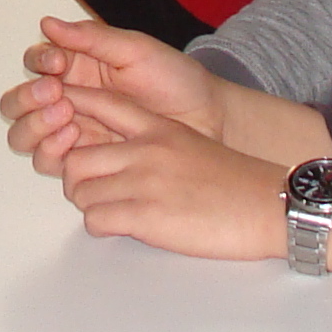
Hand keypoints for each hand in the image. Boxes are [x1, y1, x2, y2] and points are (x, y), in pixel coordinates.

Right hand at [2, 15, 223, 159]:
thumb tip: (48, 23)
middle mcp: (68, 100)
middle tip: (55, 94)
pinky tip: (73, 138)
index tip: (58, 64)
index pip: (36, 63)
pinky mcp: (85, 163)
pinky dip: (50, 150)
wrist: (208, 120)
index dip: (38, 62)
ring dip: (34, 125)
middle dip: (26, 98)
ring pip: (25, 135)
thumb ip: (91, 38)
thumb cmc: (176, 80)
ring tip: (65, 117)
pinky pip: (50, 162)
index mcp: (77, 67)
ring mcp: (73, 133)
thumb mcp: (136, 50)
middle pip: (18, 103)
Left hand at [54, 84, 297, 261]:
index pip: (98, 104)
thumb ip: (152, 142)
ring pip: (78, 189)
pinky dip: (101, 226)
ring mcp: (143, 181)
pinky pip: (94, 220)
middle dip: (78, 179)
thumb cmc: (235, 183)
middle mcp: (144, 149)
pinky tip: (122, 227)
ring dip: (88, 204)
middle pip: (74, 157)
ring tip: (110, 211)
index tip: (62, 126)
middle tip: (94, 192)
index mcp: (156, 127)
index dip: (71, 112)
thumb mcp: (190, 144)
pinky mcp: (145, 215)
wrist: (269, 206)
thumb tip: (120, 157)